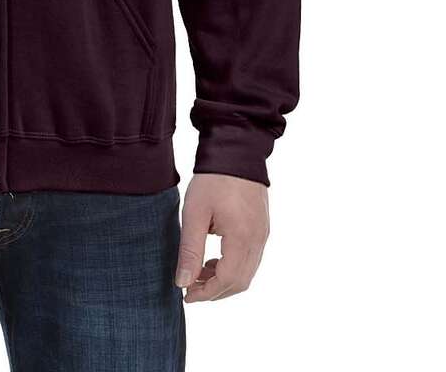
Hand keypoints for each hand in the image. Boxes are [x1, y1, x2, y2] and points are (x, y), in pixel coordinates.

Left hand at [174, 172, 269, 302]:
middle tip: (190, 288)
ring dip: (224, 280)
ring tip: (199, 272)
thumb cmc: (213, 179)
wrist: (236, 150)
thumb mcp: (194, 213)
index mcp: (242, 237)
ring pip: (247, 272)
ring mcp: (263, 234)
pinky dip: (233, 267)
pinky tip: (214, 259)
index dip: (206, 293)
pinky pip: (250, 258)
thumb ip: (190, 249)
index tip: (186, 295)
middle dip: (215, 291)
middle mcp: (258, 240)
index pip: (227, 280)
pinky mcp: (262, 228)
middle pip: (240, 282)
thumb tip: (182, 282)